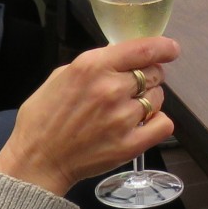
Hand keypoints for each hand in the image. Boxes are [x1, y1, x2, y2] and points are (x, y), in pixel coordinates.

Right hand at [0, 37, 177, 196]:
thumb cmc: (43, 119)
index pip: (143, 49)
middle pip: (154, 73)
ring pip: (159, 98)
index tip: (171, 49)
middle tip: (132, 88)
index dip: (163, 47)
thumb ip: (93, 64)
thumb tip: (119, 57)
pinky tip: (142, 125)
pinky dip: (157, 123)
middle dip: (148, 77)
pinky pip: (164, 124)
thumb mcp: (60, 76)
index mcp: (92, 66)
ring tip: (128, 110)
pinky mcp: (130, 144)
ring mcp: (123, 117)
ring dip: (149, 100)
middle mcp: (111, 88)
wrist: (37, 161)